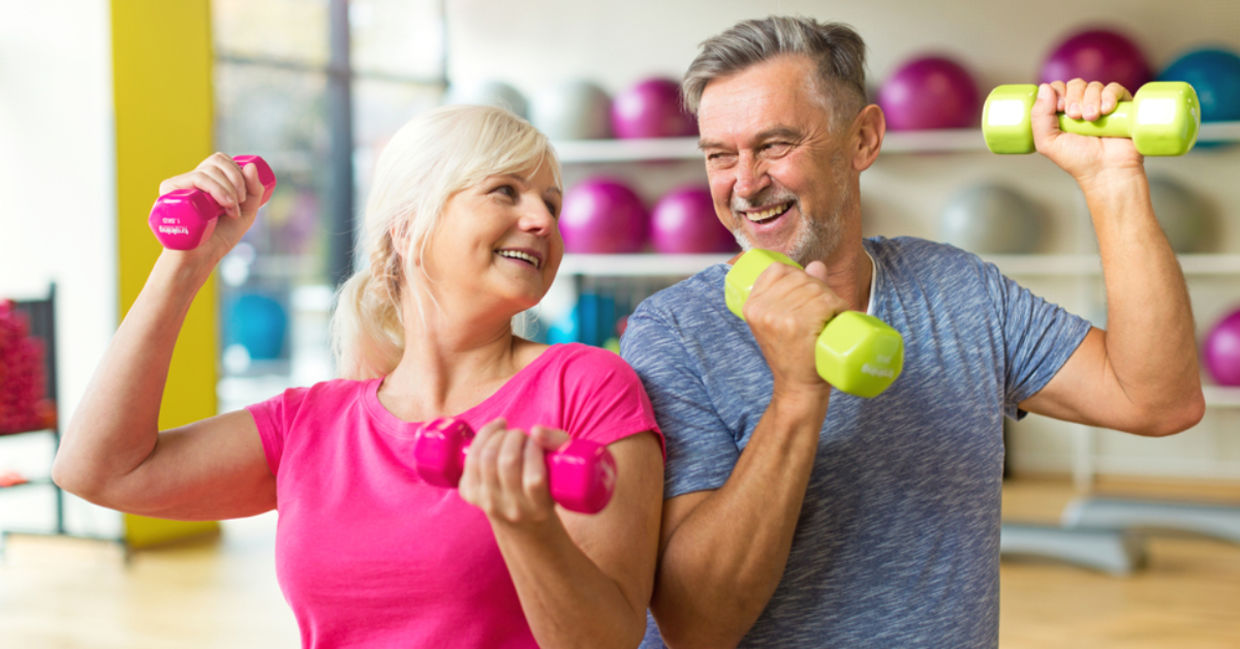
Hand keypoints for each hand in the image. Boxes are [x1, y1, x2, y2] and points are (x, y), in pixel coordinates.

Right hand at [156, 152, 266, 258]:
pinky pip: (197, 179)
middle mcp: (191, 179)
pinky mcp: (170, 191)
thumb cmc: (220, 237)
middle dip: (236, 179)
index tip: (245, 196)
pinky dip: (217, 189)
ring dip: (228, 189)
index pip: (222, 160)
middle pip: (216, 160)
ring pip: (209, 170)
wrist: (202, 257)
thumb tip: (251, 166)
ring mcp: (180, 185)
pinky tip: (223, 206)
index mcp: (207, 181)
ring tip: (232, 210)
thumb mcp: (246, 212)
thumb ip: (254, 191)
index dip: (238, 172)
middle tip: (240, 202)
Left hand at [458, 418, 566, 525]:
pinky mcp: (469, 493)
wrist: (522, 522)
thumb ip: (559, 442)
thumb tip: (536, 431)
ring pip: (486, 459)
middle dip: (515, 437)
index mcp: (538, 507)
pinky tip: (494, 431)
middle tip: (521, 435)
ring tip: (507, 433)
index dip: (534, 449)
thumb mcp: (564, 467)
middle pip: (506, 463)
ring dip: (497, 435)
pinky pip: (470, 460)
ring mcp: (488, 502)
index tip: (537, 440)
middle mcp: (512, 508)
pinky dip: (481, 438)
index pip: (534, 479)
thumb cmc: (548, 485)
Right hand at [742, 260, 842, 394]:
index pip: (778, 270)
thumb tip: (817, 265)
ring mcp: (779, 317)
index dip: (798, 275)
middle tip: (826, 311)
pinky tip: (838, 315)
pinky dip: (839, 306)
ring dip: (833, 299)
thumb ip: (794, 291)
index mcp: (752, 305)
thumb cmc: (791, 354)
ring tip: (832, 316)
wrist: (797, 387)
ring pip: (817, 289)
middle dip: (820, 289)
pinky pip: (825, 301)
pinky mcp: (798, 325)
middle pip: (801, 279)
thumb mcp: (780, 322)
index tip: (806, 293)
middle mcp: (762, 309)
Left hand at [1032, 79, 1143, 185]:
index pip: (1057, 88)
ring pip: (1094, 86)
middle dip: (1074, 97)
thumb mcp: (1048, 142)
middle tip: (1076, 116)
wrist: (1106, 170)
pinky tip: (1106, 110)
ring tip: (1092, 118)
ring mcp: (1102, 104)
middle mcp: (1082, 105)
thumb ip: (1039, 117)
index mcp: (1062, 112)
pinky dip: (1110, 95)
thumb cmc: (1077, 160)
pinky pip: (1115, 88)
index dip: (1057, 93)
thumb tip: (1044, 87)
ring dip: (1091, 99)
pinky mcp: (1121, 106)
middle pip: (1075, 84)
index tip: (1059, 109)